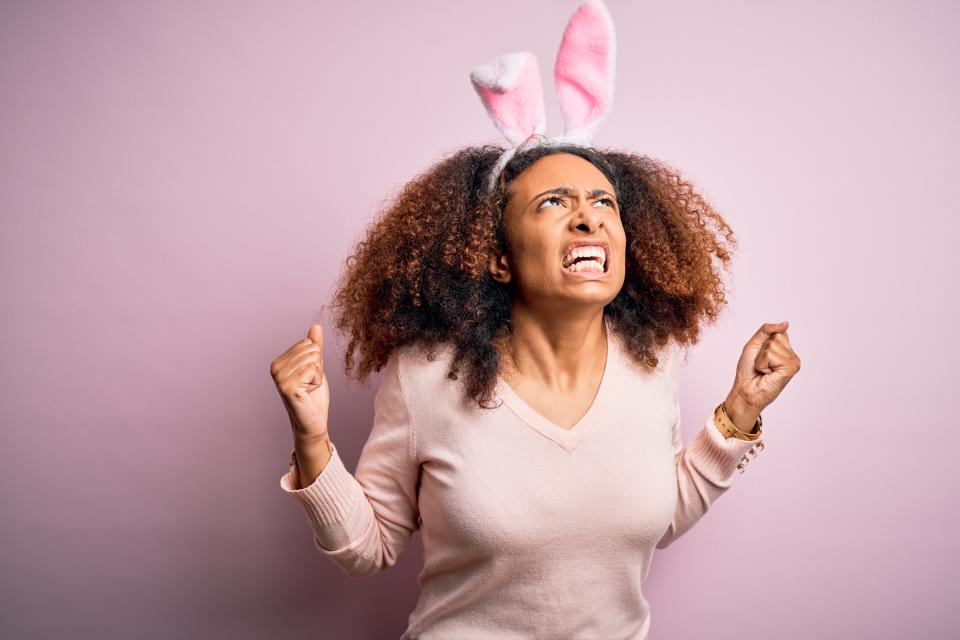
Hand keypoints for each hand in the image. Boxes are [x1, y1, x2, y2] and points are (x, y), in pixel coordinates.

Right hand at [269, 323, 330, 440]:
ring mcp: (280, 377)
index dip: (316, 361)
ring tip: (308, 389)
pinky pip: (313, 370)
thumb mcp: (316, 367)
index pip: (308, 343)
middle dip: (318, 368)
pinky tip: (307, 393)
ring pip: (314, 360)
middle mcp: (275, 367)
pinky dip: (317, 382)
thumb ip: (314, 347)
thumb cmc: (314, 396)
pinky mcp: (288, 387)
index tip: (309, 377)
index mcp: (279, 361)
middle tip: (310, 385)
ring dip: (318, 376)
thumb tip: (316, 326)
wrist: (314, 422)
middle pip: (312, 350)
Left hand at [725, 321, 800, 419]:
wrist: (746, 390)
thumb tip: (785, 323)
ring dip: (761, 358)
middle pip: (776, 336)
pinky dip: (763, 364)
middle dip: (762, 350)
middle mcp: (791, 353)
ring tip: (763, 370)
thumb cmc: (748, 370)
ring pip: (773, 345)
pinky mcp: (792, 368)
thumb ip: (767, 330)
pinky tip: (768, 373)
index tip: (760, 355)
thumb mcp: (754, 344)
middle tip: (761, 364)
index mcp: (783, 348)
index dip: (763, 341)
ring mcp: (793, 361)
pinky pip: (772, 354)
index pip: (777, 330)